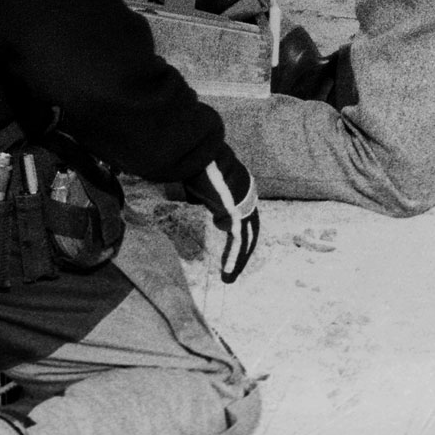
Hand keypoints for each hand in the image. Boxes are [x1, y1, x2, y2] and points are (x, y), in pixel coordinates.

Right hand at [183, 145, 259, 282]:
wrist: (202, 156)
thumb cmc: (196, 164)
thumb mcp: (197, 181)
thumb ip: (198, 192)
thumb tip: (187, 196)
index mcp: (239, 189)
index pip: (241, 217)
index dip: (237, 233)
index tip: (227, 242)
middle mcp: (246, 199)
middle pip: (248, 232)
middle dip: (241, 252)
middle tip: (232, 268)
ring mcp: (244, 208)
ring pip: (245, 241)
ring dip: (237, 261)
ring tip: (228, 278)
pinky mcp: (237, 217)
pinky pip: (237, 243)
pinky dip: (232, 259)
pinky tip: (226, 273)